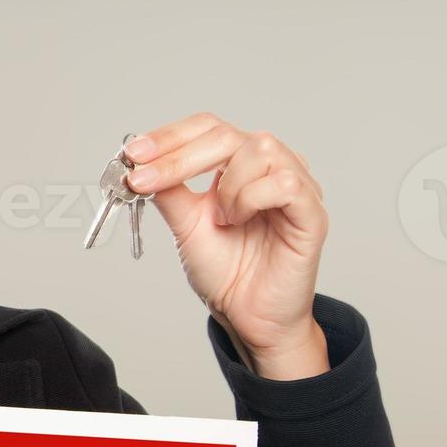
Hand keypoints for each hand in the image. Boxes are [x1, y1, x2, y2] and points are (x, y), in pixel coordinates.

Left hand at [127, 113, 330, 380]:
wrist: (248, 317)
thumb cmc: (227, 272)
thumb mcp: (186, 225)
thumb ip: (170, 191)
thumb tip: (141, 161)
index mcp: (241, 164)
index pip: (208, 129)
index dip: (170, 136)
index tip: (134, 153)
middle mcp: (271, 167)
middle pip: (228, 134)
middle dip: (181, 156)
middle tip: (147, 179)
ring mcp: (296, 186)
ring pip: (261, 149)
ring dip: (228, 184)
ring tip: (221, 218)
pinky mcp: (312, 212)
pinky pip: (285, 182)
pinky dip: (252, 198)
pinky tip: (240, 220)